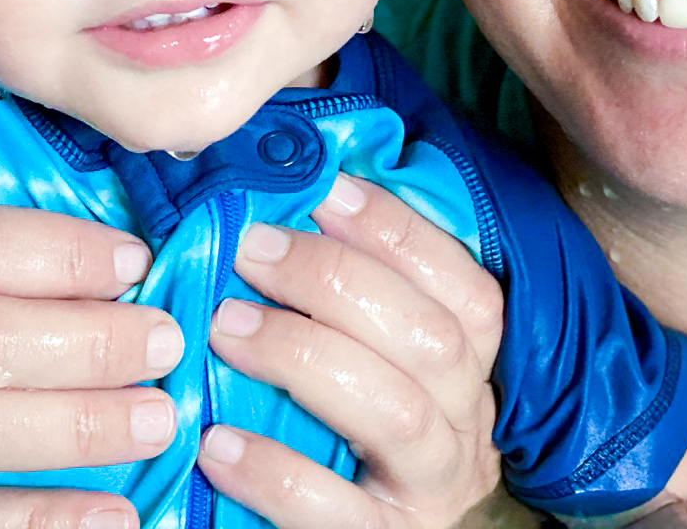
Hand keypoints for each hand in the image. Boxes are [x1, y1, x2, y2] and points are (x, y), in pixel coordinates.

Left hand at [195, 174, 506, 528]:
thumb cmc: (347, 429)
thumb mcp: (370, 362)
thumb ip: (347, 301)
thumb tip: (280, 205)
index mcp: (469, 370)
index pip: (468, 290)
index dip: (401, 233)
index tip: (324, 189)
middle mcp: (465, 428)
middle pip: (431, 341)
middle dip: (336, 280)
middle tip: (250, 250)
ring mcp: (430, 492)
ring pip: (397, 413)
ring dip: (304, 354)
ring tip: (224, 328)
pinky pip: (336, 510)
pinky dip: (276, 470)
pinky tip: (217, 442)